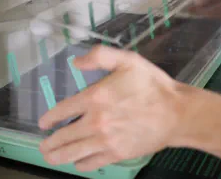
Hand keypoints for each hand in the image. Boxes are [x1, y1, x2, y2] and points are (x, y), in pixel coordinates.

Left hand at [38, 45, 189, 171]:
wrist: (177, 113)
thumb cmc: (153, 86)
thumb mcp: (128, 60)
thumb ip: (100, 56)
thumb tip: (75, 61)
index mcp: (95, 97)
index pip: (61, 111)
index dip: (49, 119)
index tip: (43, 123)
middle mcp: (95, 122)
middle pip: (63, 137)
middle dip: (49, 143)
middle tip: (43, 146)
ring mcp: (105, 141)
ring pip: (73, 154)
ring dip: (58, 156)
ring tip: (51, 156)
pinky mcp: (116, 154)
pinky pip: (91, 163)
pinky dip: (81, 164)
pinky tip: (79, 162)